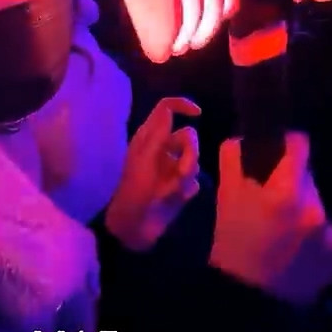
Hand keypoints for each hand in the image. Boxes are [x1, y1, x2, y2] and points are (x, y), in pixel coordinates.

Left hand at [105, 97, 200, 250]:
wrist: (133, 226)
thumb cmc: (134, 190)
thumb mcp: (145, 159)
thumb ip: (158, 133)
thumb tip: (169, 108)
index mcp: (149, 138)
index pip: (167, 109)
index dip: (183, 105)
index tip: (198, 114)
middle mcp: (162, 149)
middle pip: (188, 136)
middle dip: (190, 154)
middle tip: (181, 173)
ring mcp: (171, 168)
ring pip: (195, 160)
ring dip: (185, 177)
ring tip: (171, 192)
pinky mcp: (180, 187)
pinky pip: (195, 181)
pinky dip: (186, 190)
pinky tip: (174, 200)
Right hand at [209, 132, 331, 305]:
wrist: (247, 299)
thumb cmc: (232, 243)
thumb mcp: (225, 197)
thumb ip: (233, 159)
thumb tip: (243, 139)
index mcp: (287, 192)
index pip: (301, 146)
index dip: (288, 146)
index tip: (279, 154)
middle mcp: (315, 211)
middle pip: (308, 181)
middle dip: (292, 186)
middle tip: (272, 205)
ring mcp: (330, 237)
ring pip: (319, 210)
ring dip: (304, 215)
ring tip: (283, 234)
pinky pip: (329, 238)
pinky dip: (316, 242)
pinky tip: (297, 253)